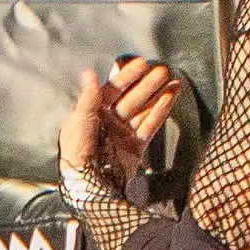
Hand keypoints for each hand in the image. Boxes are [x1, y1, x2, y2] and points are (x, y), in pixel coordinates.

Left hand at [58, 58, 183, 189]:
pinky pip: (149, 126)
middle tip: (162, 70)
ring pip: (144, 110)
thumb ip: (88, 98)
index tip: (142, 64)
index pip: (113, 89)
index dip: (128, 76)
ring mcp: (123, 134)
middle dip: (148, 84)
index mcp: (93, 113)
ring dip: (158, 96)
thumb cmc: (76, 154)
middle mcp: (109, 122)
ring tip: (173, 81)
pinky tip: (170, 99)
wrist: (88, 185)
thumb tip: (89, 73)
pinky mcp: (135, 147)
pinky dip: (160, 113)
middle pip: (132, 98)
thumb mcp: (79, 121)